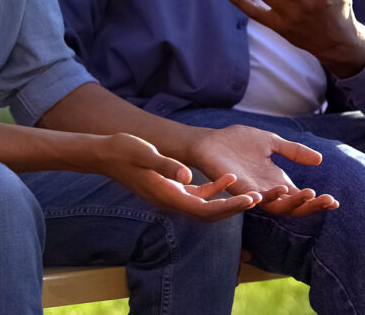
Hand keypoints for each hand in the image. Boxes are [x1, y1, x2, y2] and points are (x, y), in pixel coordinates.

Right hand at [94, 132, 258, 221]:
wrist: (105, 154)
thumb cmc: (123, 150)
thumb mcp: (145, 153)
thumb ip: (166, 164)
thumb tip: (188, 176)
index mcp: (167, 196)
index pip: (205, 209)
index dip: (229, 207)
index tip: (249, 200)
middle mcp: (171, 202)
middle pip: (209, 214)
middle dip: (234, 209)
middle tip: (259, 200)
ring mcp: (171, 197)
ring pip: (206, 207)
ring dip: (228, 203)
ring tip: (251, 194)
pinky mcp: (171, 189)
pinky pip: (198, 196)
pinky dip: (214, 190)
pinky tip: (228, 179)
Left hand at [188, 125, 339, 216]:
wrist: (210, 141)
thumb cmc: (238, 143)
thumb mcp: (272, 143)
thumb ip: (293, 151)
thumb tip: (320, 159)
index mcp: (276, 182)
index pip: (300, 198)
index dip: (317, 202)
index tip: (335, 201)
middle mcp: (266, 191)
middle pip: (293, 207)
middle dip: (311, 205)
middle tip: (327, 200)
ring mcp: (251, 192)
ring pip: (275, 205)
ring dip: (292, 201)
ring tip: (308, 193)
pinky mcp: (236, 188)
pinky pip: (251, 198)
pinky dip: (263, 197)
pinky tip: (277, 192)